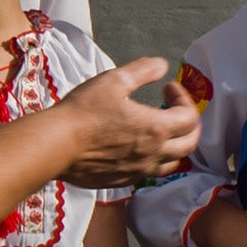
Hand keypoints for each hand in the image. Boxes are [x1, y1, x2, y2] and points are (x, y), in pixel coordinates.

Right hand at [58, 62, 203, 186]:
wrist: (56, 145)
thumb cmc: (83, 111)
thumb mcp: (114, 80)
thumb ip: (143, 71)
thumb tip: (162, 66)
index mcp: (156, 128)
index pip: (190, 117)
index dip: (184, 98)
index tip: (167, 87)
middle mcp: (154, 153)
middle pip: (190, 143)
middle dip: (188, 124)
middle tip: (173, 110)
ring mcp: (140, 170)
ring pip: (173, 162)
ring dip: (174, 145)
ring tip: (160, 132)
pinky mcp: (124, 180)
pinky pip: (149, 173)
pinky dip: (153, 159)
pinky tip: (136, 147)